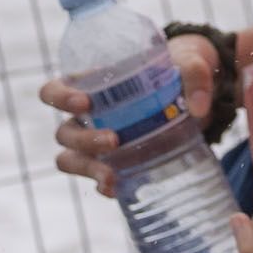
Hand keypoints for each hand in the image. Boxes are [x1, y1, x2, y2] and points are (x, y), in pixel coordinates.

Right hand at [35, 41, 215, 197]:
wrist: (192, 95)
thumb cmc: (176, 72)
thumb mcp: (190, 63)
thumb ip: (196, 75)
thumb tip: (198, 107)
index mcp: (90, 85)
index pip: (53, 91)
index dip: (60, 97)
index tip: (85, 103)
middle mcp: (84, 117)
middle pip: (63, 132)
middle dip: (83, 139)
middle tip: (113, 140)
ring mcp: (95, 142)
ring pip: (70, 159)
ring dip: (87, 167)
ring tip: (112, 174)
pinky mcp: (112, 161)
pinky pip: (96, 178)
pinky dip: (103, 185)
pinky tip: (117, 188)